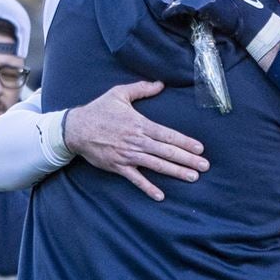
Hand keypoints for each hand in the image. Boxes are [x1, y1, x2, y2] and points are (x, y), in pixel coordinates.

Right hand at [65, 81, 209, 200]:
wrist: (75, 128)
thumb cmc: (98, 110)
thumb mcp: (119, 93)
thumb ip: (141, 89)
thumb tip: (160, 83)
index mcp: (140, 124)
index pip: (167, 135)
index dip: (185, 142)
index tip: (200, 149)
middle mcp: (136, 141)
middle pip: (167, 152)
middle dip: (187, 160)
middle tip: (204, 167)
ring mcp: (128, 155)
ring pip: (156, 165)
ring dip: (175, 172)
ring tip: (193, 177)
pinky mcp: (118, 166)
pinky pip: (135, 179)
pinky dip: (148, 188)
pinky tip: (160, 195)